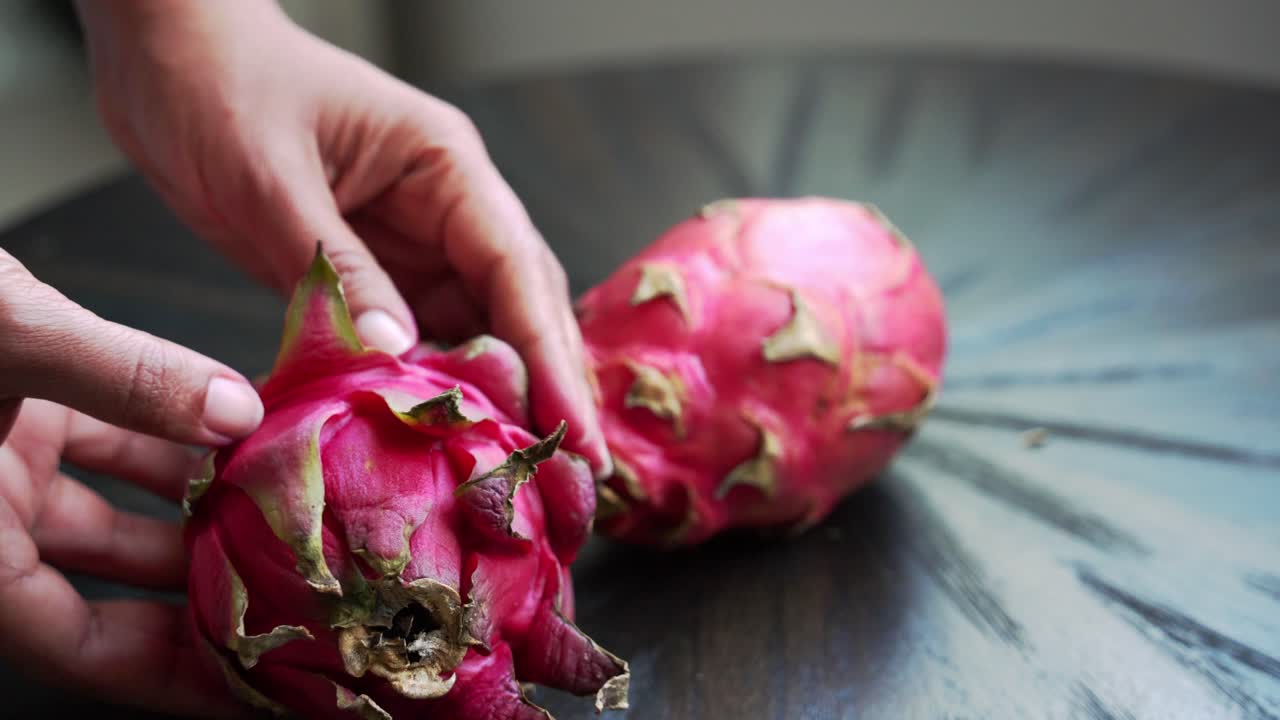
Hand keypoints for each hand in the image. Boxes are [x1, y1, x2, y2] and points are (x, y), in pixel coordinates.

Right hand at [0, 250, 261, 715]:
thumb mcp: (5, 332)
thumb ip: (124, 375)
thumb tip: (235, 412)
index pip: (72, 647)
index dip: (163, 674)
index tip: (247, 686)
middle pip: (102, 591)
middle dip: (195, 598)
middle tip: (291, 604)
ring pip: (111, 516)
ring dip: (192, 511)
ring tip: (281, 515)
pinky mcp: (13, 409)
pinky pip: (102, 446)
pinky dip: (164, 443)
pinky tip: (235, 433)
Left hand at [75, 0, 609, 475]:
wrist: (166, 56)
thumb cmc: (219, 87)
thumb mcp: (272, 181)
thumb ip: (337, 270)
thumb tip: (396, 356)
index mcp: (444, 167)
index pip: (516, 270)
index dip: (551, 357)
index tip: (574, 431)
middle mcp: (446, 207)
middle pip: (519, 306)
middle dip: (548, 387)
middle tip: (573, 475)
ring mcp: (413, 241)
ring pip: (475, 329)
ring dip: (496, 396)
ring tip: (520, 471)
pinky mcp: (374, 271)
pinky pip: (417, 337)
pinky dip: (431, 387)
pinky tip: (440, 437)